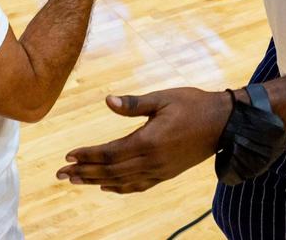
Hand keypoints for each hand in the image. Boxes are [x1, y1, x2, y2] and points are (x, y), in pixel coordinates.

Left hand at [56, 88, 232, 192]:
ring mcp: (160, 171)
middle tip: (61, 174)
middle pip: (110, 171)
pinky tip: (106, 186)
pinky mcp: (166, 174)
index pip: (109, 153)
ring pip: (121, 181)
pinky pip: (138, 186)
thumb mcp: (164, 98)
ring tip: (76, 180)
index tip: (68, 155)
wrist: (224, 124)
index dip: (87, 155)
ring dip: (96, 181)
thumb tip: (108, 101)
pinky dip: (119, 188)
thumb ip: (135, 104)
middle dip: (84, 172)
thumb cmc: (193, 104)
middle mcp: (152, 161)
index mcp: (149, 142)